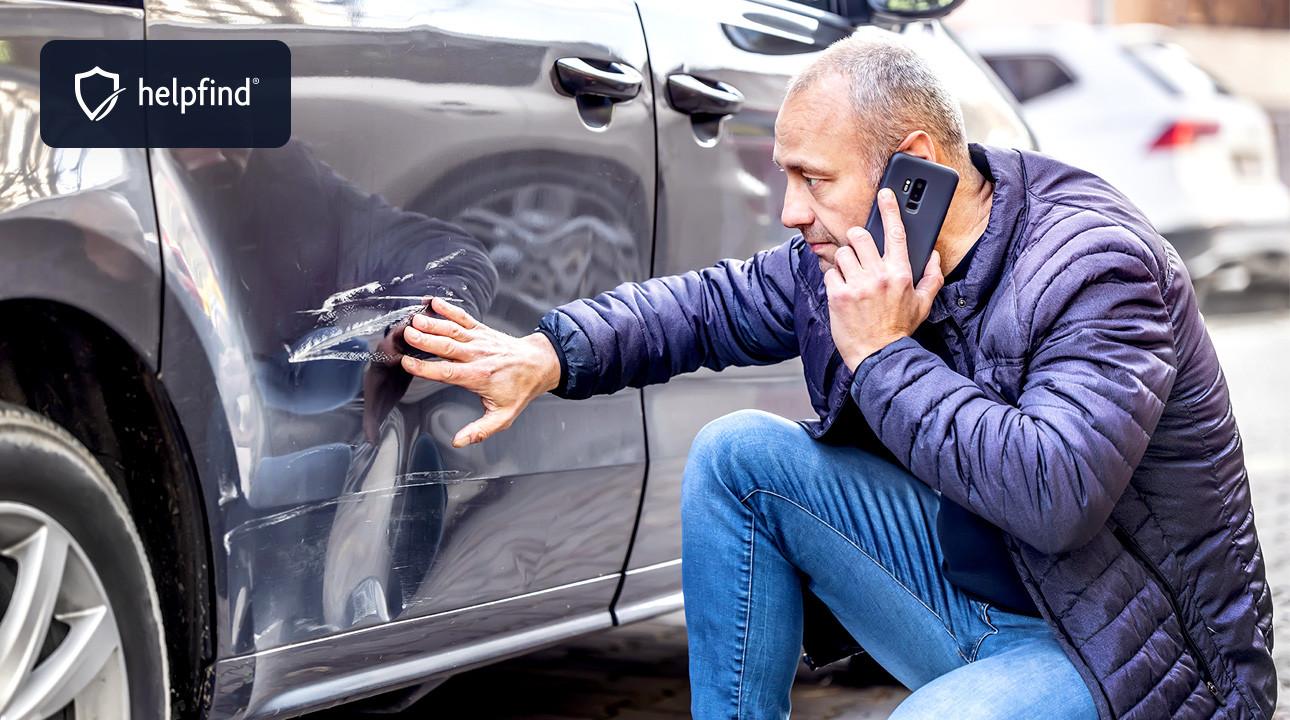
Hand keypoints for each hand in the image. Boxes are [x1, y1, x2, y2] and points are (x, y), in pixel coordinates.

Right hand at [400, 297, 560, 446]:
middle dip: (426, 340)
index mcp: (479, 377)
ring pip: (453, 330)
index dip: (426, 368)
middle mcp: (477, 356)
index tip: (407, 363)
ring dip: (433, 323)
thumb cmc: (520, 389)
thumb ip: (480, 430)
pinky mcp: (481, 330)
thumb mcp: (503, 416)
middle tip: (407, 334)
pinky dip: (448, 309)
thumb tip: (458, 442)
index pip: (448, 372)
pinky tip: (433, 302)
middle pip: (447, 347)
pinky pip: (463, 317)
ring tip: (414, 319)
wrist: (539, 364)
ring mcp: (479, 340)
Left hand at [825, 188, 943, 370]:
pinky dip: (833, 280)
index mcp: (901, 274)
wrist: (878, 357)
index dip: (890, 209)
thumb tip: (933, 256)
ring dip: (845, 261)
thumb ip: (932, 277)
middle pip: (860, 236)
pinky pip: (830, 274)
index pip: (896, 233)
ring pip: (843, 253)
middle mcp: (879, 276)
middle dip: (857, 239)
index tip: (885, 194)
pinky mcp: (838, 296)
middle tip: (859, 251)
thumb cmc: (899, 330)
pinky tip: (842, 292)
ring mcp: (857, 285)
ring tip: (852, 276)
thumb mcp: (923, 304)